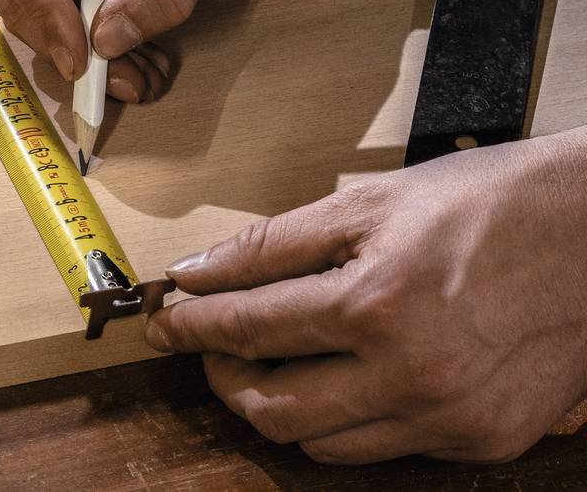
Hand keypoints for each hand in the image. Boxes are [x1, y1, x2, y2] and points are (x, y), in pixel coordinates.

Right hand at [0, 0, 289, 101]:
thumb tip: (108, 40)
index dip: (40, 6)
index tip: (83, 55)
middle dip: (63, 40)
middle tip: (122, 79)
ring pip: (30, 8)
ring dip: (83, 52)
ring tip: (144, 73)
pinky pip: (52, 10)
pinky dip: (93, 44)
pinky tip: (138, 57)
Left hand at [145, 129, 586, 463]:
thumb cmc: (490, 203)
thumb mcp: (369, 202)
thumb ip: (272, 244)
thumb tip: (200, 271)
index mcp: (376, 305)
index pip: (247, 329)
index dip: (190, 327)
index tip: (163, 323)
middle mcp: (412, 377)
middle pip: (272, 408)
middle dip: (223, 378)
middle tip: (210, 346)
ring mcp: (451, 419)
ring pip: (322, 443)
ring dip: (279, 406)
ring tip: (271, 362)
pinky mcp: (484, 440)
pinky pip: (385, 450)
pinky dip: (346, 420)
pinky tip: (343, 377)